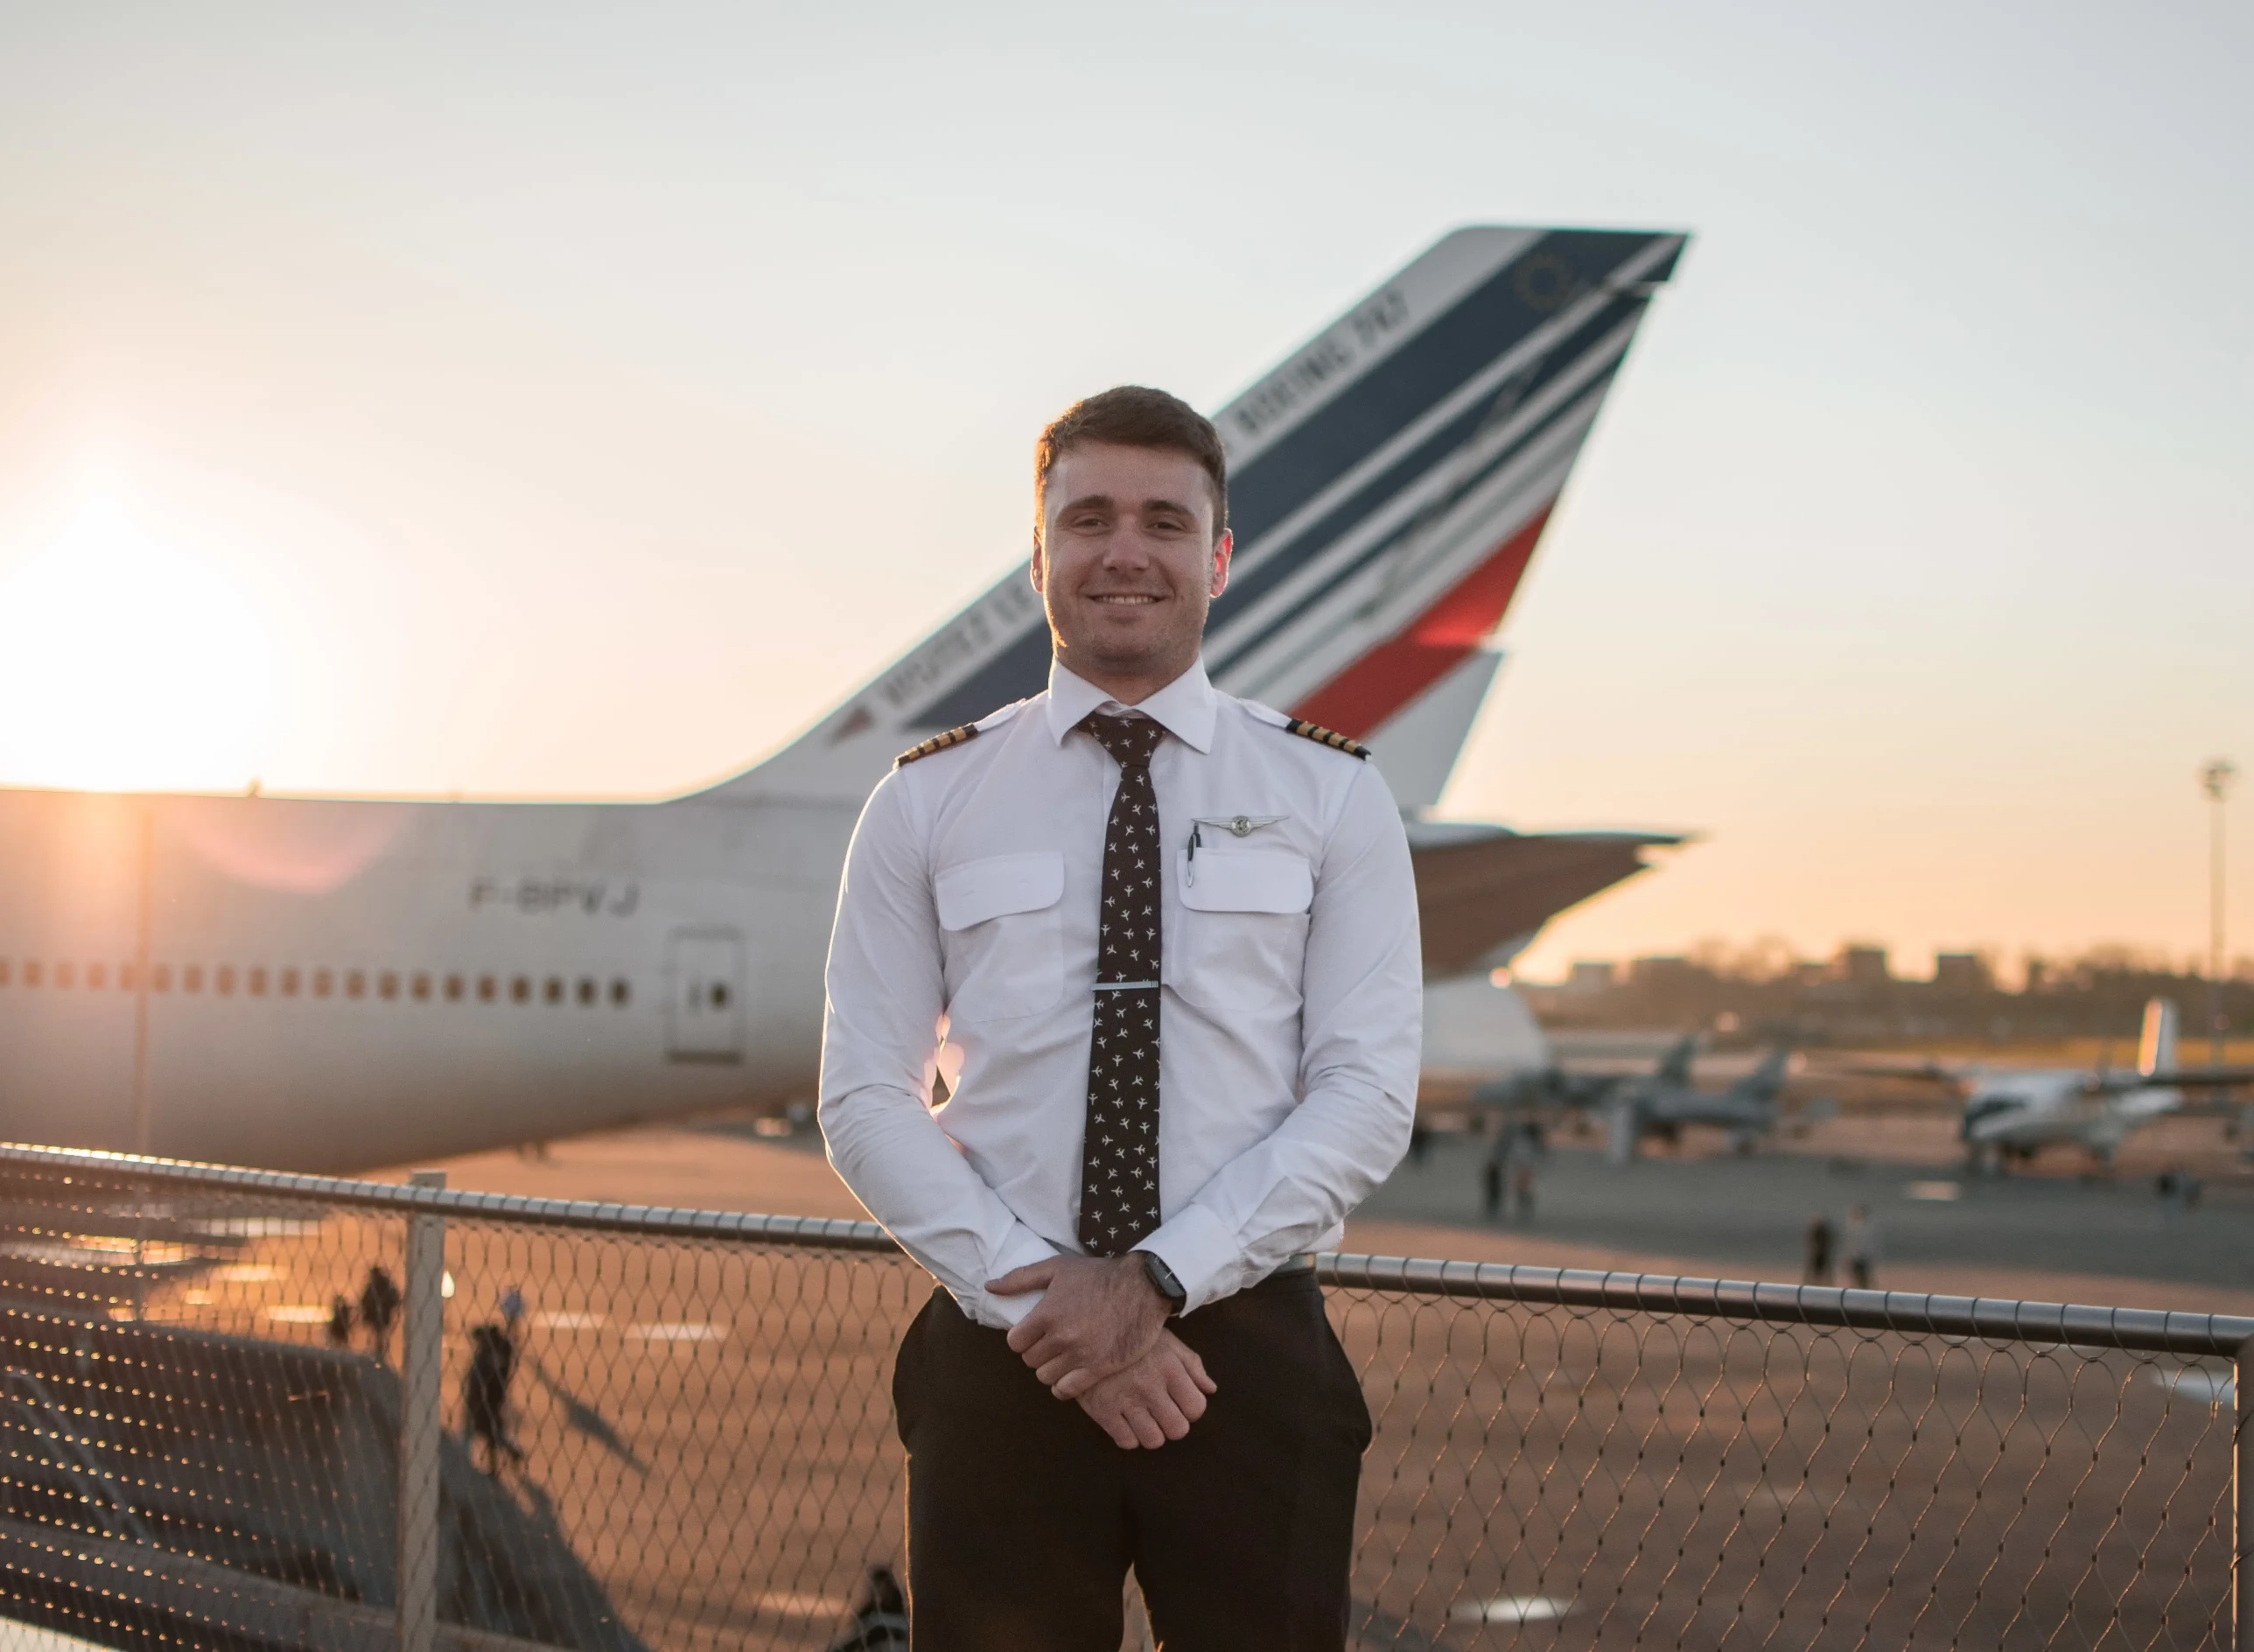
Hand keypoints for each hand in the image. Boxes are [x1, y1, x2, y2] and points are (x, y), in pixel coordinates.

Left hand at [987, 1253, 1170, 1397]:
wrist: (1143, 1286)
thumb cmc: (1098, 1275)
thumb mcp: (1057, 1268)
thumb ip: (1020, 1279)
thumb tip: (989, 1287)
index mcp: (1047, 1313)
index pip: (1015, 1343)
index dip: (1022, 1339)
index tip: (1034, 1334)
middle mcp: (1061, 1336)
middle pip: (1030, 1361)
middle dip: (1037, 1353)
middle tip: (1051, 1345)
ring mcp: (1081, 1354)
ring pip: (1046, 1377)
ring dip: (1051, 1369)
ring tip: (1062, 1358)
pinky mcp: (1099, 1368)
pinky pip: (1067, 1390)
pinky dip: (1064, 1387)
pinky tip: (1071, 1376)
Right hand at [1075, 1331, 1216, 1448]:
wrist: (1088, 1329)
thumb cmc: (1134, 1337)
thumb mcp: (1167, 1341)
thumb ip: (1192, 1365)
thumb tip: (1210, 1390)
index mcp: (1169, 1368)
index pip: (1196, 1408)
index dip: (1191, 1409)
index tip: (1180, 1403)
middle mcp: (1150, 1387)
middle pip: (1177, 1430)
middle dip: (1173, 1424)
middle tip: (1163, 1413)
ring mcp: (1125, 1400)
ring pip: (1153, 1441)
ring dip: (1152, 1433)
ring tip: (1144, 1419)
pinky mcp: (1102, 1410)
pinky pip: (1126, 1441)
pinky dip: (1129, 1436)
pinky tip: (1126, 1421)